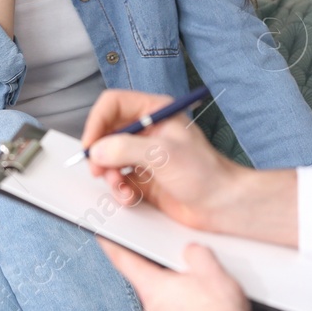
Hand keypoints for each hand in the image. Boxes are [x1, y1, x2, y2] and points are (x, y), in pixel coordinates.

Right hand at [81, 89, 262, 235]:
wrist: (221, 205)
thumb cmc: (204, 173)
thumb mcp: (163, 154)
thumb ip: (126, 148)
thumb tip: (97, 150)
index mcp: (155, 111)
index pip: (113, 104)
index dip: (97, 122)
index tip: (90, 144)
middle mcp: (147, 130)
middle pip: (106, 132)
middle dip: (100, 152)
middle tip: (98, 169)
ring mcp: (143, 155)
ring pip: (109, 158)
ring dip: (109, 175)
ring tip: (120, 187)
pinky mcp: (143, 178)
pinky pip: (118, 180)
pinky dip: (118, 190)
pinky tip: (129, 197)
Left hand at [98, 239, 250, 310]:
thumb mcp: (211, 269)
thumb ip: (194, 252)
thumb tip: (190, 252)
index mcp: (153, 288)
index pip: (124, 261)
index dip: (112, 246)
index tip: (102, 238)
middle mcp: (152, 310)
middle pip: (149, 281)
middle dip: (164, 271)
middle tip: (184, 266)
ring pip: (165, 300)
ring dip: (178, 292)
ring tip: (203, 292)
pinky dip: (186, 309)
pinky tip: (204, 308)